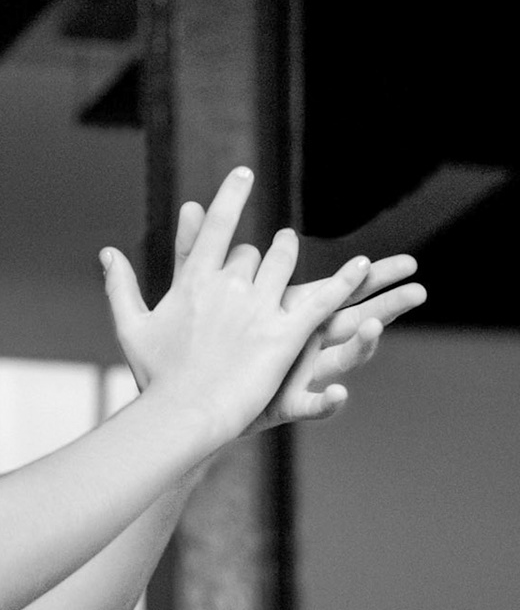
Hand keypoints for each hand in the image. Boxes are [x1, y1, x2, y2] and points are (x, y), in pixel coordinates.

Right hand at [101, 169, 370, 441]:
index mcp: (195, 282)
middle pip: (251, 252)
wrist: (183, 411)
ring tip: (291, 243)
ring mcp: (259, 309)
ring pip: (284, 264)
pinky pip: (323, 300)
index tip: (244, 172)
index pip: (217, 227)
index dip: (231, 196)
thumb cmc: (155, 374)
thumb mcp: (132, 325)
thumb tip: (105, 252)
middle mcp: (229, 287)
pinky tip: (364, 266)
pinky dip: (346, 281)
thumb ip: (120, 285)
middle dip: (259, 248)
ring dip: (289, 251)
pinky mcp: (285, 335)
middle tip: (271, 242)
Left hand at [160, 199, 426, 430]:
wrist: (188, 399)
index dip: (369, 276)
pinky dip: (327, 402)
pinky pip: (311, 405)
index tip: (409, 263)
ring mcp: (298, 374)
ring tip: (376, 328)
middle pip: (354, 320)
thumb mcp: (199, 292)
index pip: (338, 290)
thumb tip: (189, 204)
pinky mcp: (283, 405)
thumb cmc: (198, 344)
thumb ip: (197, 249)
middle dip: (387, 304)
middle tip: (419, 290)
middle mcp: (303, 344)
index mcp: (290, 315)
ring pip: (343, 359)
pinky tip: (339, 396)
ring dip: (364, 345)